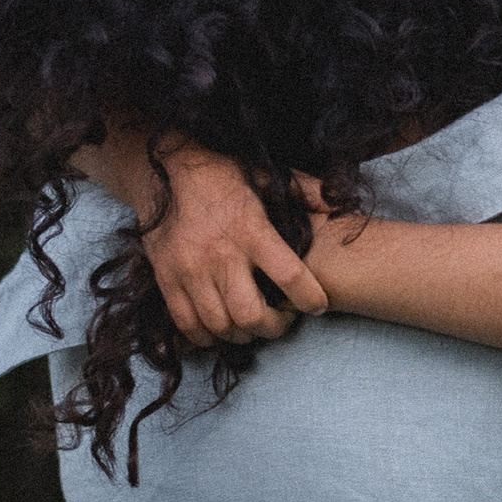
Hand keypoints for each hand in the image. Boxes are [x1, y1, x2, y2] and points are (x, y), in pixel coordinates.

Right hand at [141, 146, 328, 346]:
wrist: (166, 167)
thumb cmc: (223, 173)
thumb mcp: (266, 175)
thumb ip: (304, 190)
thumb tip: (336, 203)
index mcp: (250, 229)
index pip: (289, 275)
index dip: (310, 298)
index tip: (318, 305)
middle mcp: (220, 254)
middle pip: (251, 315)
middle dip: (273, 327)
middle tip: (281, 319)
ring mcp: (189, 270)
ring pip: (220, 324)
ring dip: (242, 333)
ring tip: (252, 324)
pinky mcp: (165, 278)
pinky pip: (187, 323)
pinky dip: (206, 334)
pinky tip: (220, 326)